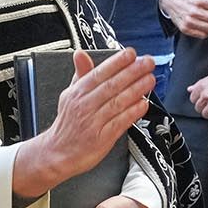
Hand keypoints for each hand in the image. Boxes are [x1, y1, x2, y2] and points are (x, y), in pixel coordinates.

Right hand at [12, 49, 154, 196]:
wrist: (57, 153)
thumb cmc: (67, 124)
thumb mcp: (69, 96)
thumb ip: (80, 75)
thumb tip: (80, 54)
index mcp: (77, 93)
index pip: (99, 73)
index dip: (116, 62)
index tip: (131, 54)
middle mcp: (84, 106)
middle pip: (111, 85)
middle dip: (132, 72)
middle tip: (147, 63)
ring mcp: (93, 122)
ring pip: (118, 102)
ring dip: (136, 89)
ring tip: (150, 79)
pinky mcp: (101, 138)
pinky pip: (120, 122)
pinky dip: (132, 112)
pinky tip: (143, 104)